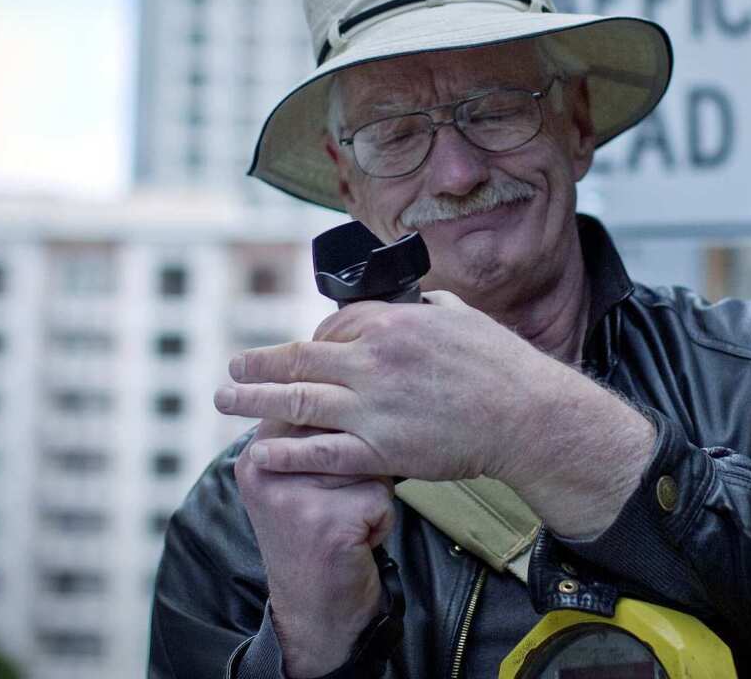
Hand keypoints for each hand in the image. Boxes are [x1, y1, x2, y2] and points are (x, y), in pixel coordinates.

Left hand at [219, 292, 655, 536]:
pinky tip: (259, 451)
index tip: (301, 352)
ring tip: (224, 398)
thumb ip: (431, 307)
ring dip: (253, 398)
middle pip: (301, 357)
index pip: (334, 325)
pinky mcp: (380, 448)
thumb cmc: (503, 366)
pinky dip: (286, 450)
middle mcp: (374, 359)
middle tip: (232, 364)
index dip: (312, 340)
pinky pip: (321, 450)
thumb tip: (416, 299)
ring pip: (298, 399)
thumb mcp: (463, 317)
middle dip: (260, 362)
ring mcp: (373, 406)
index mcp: (393, 321)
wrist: (527, 416)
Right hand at [231, 416, 393, 676]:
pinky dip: (381, 519)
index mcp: (256, 452)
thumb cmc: (315, 533)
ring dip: (372, 491)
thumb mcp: (292, 479)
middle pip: (344, 429)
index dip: (341, 426)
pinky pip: (381, 495)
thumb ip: (303, 436)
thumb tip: (343, 381)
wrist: (315, 609)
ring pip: (368, 460)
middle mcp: (266, 469)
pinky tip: (356, 540)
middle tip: (341, 498)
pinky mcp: (326, 523)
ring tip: (347, 520)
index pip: (311, 403)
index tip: (337, 464)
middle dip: (359, 461)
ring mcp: (293, 496)